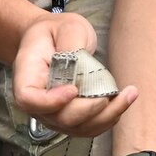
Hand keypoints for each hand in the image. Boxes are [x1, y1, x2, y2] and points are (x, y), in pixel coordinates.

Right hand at [12, 12, 136, 137]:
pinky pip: (89, 127)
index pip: (29, 99)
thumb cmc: (55, 33)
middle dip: (89, 110)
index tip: (73, 89)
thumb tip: (79, 62)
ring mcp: (54, 113)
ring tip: (128, 96)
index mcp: (28, 76)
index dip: (51, 101)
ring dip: (106, 117)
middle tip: (109, 94)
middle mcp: (37, 101)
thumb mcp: (65, 27)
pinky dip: (108, 118)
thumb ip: (71, 43)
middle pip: (59, 118)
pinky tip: (123, 102)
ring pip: (78, 128)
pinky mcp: (71, 117)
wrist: (53, 41)